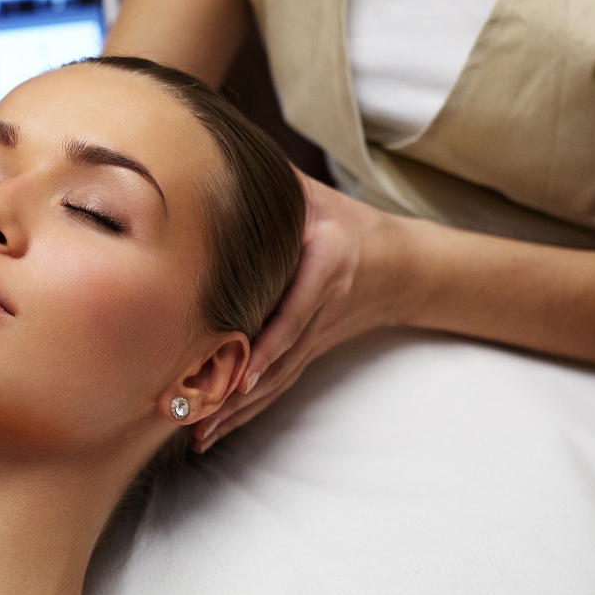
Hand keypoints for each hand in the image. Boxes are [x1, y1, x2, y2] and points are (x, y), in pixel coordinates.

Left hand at [195, 173, 408, 449]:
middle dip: (236, 392)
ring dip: (236, 411)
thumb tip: (216, 159)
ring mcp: (313, 339)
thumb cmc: (345, 222)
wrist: (399, 265)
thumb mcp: (315, 196)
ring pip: (274, 381)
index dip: (270, 346)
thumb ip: (273, 184)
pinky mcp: (306, 353)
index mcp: (325, 268)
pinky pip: (274, 386)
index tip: (243, 374)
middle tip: (195, 414)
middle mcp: (319, 311)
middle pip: (278, 360)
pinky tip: (214, 432)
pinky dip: (244, 411)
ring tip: (198, 435)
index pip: (296, 312)